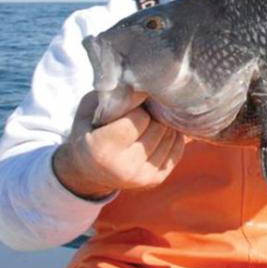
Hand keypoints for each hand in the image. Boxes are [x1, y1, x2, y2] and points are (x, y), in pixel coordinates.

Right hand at [52, 91, 185, 199]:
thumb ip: (114, 96)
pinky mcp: (155, 180)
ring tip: (148, 124)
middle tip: (143, 114)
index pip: (139, 118)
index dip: (138, 108)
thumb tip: (145, 87)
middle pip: (158, 128)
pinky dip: (171, 137)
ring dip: (163, 126)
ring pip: (171, 137)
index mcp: (102, 149)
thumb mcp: (91, 110)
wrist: (88, 171)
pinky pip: (177, 148)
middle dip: (153, 116)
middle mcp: (124, 168)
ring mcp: (142, 177)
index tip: (132, 107)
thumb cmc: (90, 131)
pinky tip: (156, 135)